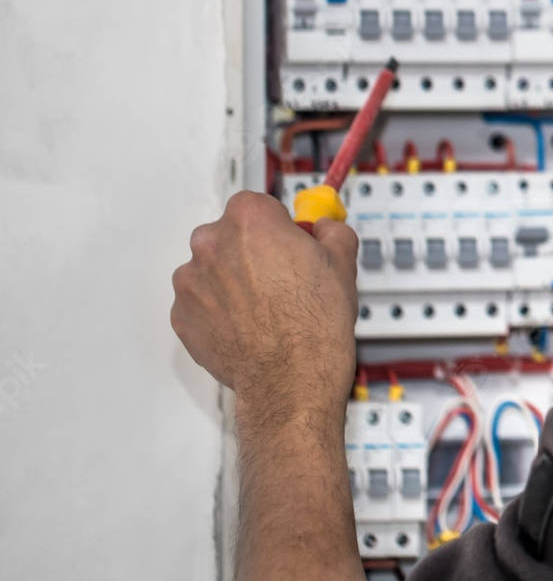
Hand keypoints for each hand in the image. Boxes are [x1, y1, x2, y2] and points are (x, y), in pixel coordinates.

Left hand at [170, 191, 358, 415]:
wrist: (292, 376)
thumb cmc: (314, 322)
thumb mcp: (342, 260)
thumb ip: (330, 231)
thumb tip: (323, 228)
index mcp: (249, 219)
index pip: (256, 204)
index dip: (277, 225)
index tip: (288, 240)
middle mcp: (211, 244)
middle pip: (229, 235)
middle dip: (251, 252)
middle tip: (281, 278)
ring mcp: (190, 282)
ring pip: (213, 270)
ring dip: (232, 282)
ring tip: (265, 309)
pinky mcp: (182, 316)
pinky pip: (201, 304)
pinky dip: (219, 311)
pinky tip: (248, 326)